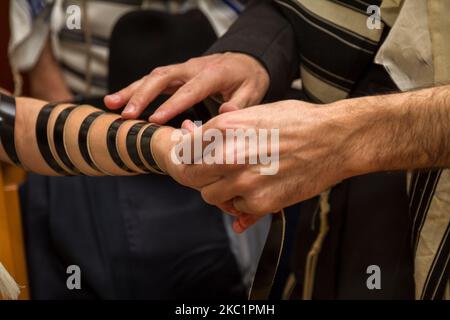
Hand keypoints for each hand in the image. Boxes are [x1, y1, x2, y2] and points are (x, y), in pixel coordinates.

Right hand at [104, 53, 269, 122]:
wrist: (244, 60)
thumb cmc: (247, 79)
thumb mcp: (253, 92)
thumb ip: (240, 103)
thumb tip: (225, 114)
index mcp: (213, 74)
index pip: (190, 90)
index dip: (172, 105)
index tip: (156, 120)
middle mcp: (193, 68)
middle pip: (163, 78)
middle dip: (142, 96)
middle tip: (126, 115)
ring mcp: (182, 69)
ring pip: (152, 77)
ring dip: (131, 90)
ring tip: (110, 105)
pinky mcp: (176, 73)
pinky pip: (153, 79)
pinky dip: (135, 89)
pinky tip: (118, 100)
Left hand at [167, 100, 359, 232]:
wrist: (334, 139)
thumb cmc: (298, 122)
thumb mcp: (255, 112)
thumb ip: (224, 125)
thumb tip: (195, 132)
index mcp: (225, 128)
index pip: (185, 150)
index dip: (187, 156)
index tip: (192, 160)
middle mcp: (229, 155)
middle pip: (191, 176)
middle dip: (199, 175)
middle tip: (210, 173)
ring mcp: (244, 181)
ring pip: (210, 196)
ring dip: (220, 190)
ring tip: (237, 181)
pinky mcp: (261, 202)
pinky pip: (237, 209)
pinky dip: (243, 202)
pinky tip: (259, 188)